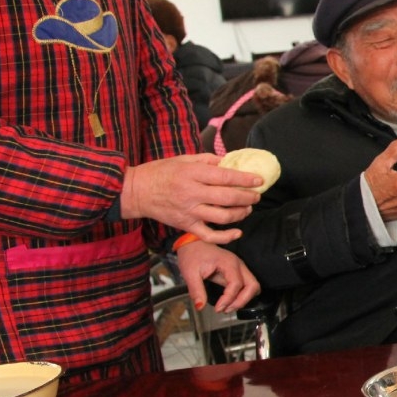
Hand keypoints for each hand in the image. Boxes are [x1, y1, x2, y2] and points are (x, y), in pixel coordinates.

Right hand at [122, 155, 261, 242]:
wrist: (137, 191)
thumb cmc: (161, 172)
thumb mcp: (183, 159)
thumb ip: (207, 160)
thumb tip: (229, 161)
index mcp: (192, 173)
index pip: (225, 177)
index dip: (245, 179)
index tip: (259, 180)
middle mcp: (192, 193)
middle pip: (228, 197)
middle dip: (248, 197)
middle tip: (256, 195)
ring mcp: (189, 211)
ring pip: (223, 217)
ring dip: (241, 213)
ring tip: (247, 209)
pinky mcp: (186, 225)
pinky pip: (210, 235)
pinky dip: (226, 236)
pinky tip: (237, 232)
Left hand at [175, 241, 260, 313]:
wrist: (192, 243)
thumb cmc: (192, 255)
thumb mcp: (190, 273)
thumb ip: (196, 290)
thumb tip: (200, 306)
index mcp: (228, 263)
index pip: (236, 284)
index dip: (229, 299)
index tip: (218, 308)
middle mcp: (238, 264)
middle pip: (253, 285)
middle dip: (242, 301)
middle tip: (226, 309)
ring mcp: (239, 267)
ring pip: (253, 286)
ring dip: (243, 299)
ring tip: (227, 307)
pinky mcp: (237, 271)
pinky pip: (246, 285)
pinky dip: (242, 295)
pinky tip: (229, 301)